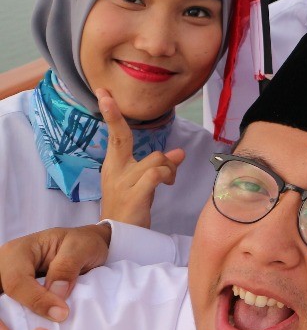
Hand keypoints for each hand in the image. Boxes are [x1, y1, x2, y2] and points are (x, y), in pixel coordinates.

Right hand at [0, 225, 111, 329]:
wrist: (86, 248)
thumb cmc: (82, 245)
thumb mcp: (81, 246)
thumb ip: (67, 266)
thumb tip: (56, 293)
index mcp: (18, 252)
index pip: (17, 280)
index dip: (36, 300)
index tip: (61, 314)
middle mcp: (3, 269)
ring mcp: (3, 285)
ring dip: (0, 325)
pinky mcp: (10, 300)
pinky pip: (4, 313)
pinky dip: (6, 324)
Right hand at [97, 89, 184, 228]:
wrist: (119, 236)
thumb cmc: (131, 207)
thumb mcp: (143, 183)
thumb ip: (159, 165)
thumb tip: (180, 151)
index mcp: (114, 166)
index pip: (115, 135)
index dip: (111, 114)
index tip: (103, 94)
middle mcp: (115, 171)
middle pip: (120, 138)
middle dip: (114, 116)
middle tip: (106, 97)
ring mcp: (122, 183)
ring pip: (155, 158)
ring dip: (169, 166)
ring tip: (168, 179)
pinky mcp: (134, 195)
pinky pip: (157, 173)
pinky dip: (168, 174)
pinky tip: (168, 183)